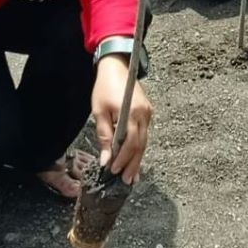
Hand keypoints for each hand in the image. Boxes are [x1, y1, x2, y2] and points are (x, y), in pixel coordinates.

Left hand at [92, 54, 151, 184]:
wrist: (117, 67)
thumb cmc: (105, 88)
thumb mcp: (99, 111)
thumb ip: (104, 136)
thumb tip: (106, 159)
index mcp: (131, 113)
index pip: (130, 142)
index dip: (123, 158)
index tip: (113, 170)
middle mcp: (144, 114)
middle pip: (140, 145)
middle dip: (133, 164)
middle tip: (127, 181)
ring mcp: (148, 113)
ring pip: (144, 141)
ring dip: (137, 159)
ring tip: (132, 176)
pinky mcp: (148, 112)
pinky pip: (144, 134)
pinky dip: (139, 147)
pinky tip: (134, 159)